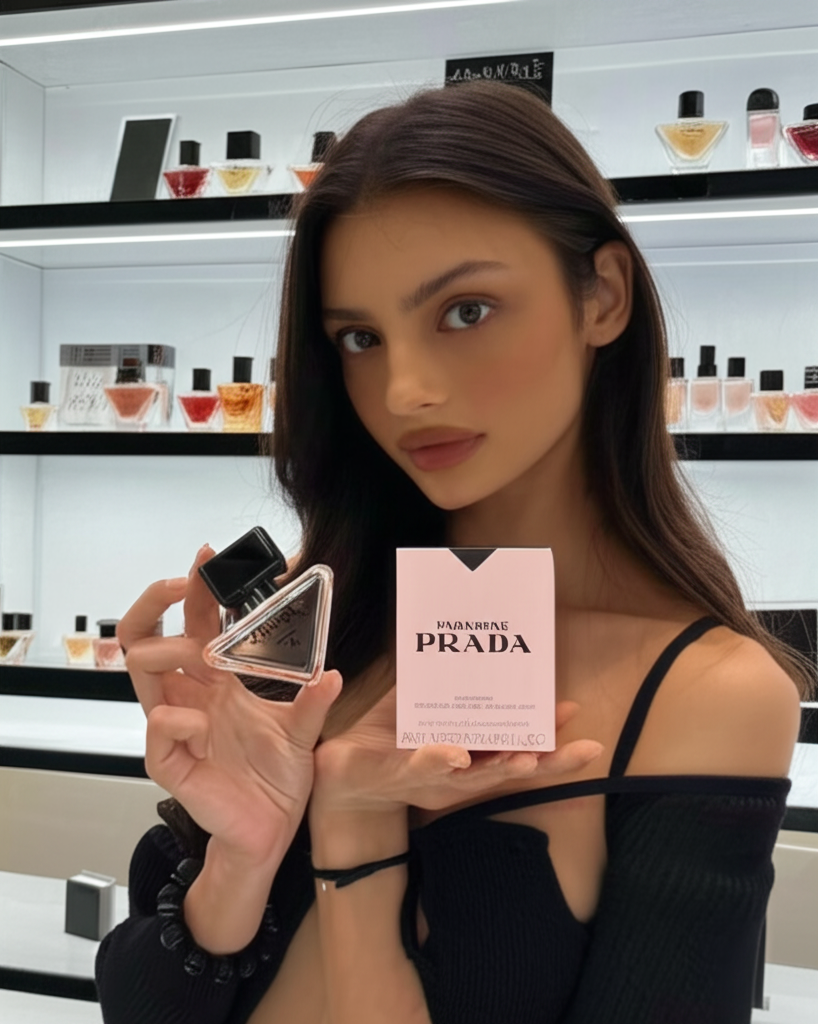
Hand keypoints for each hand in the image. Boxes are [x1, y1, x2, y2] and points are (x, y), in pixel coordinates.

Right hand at [118, 545, 341, 865]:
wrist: (269, 832)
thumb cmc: (275, 780)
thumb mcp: (303, 733)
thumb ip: (311, 701)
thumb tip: (331, 672)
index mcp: (216, 683)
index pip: (193, 624)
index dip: (195, 589)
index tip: (208, 557)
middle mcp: (191, 698)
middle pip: (147, 636)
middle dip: (160, 600)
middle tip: (189, 583)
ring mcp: (177, 728)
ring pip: (141, 672)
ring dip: (169, 652)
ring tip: (205, 658)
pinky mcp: (172, 763)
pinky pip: (158, 729)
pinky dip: (180, 719)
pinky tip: (207, 727)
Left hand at [311, 684, 602, 818]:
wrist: (336, 771)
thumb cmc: (384, 738)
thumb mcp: (417, 703)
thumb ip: (441, 682)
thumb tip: (467, 647)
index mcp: (468, 758)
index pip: (517, 750)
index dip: (549, 738)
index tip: (575, 716)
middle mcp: (456, 776)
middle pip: (510, 772)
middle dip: (549, 762)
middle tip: (585, 750)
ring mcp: (428, 780)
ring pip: (473, 778)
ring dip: (501, 767)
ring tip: (528, 757)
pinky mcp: (395, 776)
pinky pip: (419, 769)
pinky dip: (438, 761)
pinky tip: (455, 754)